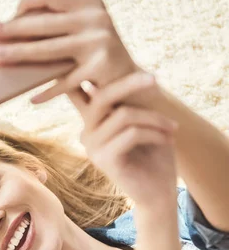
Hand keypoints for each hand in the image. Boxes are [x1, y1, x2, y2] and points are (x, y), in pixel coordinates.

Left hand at [0, 0, 139, 103]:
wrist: (134, 84)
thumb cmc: (97, 60)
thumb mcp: (82, 37)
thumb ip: (58, 31)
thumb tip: (10, 38)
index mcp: (90, 4)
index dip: (26, 4)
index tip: (8, 16)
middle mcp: (97, 19)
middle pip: (44, 24)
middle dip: (13, 30)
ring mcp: (100, 41)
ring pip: (49, 50)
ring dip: (18, 55)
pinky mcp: (102, 67)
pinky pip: (65, 81)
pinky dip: (47, 92)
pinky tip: (31, 98)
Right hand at [70, 72, 177, 206]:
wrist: (157, 192)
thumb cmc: (152, 155)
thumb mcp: (142, 122)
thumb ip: (129, 101)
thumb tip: (128, 70)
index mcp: (91, 122)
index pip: (76, 93)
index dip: (77, 75)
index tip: (90, 56)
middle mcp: (86, 133)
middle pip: (102, 97)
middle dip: (129, 84)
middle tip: (154, 79)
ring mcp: (93, 147)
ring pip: (123, 116)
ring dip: (155, 118)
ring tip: (172, 127)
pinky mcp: (105, 160)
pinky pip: (131, 134)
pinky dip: (155, 133)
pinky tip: (167, 139)